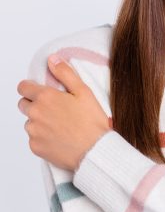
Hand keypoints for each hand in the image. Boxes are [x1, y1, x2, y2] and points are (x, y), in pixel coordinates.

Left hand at [16, 55, 111, 170]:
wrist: (94, 151)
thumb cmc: (92, 122)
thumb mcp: (83, 91)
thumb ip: (65, 73)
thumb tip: (52, 59)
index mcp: (45, 97)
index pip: (23, 87)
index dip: (31, 88)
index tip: (41, 92)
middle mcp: (35, 113)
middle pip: (23, 104)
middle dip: (35, 105)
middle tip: (55, 110)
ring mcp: (33, 131)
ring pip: (30, 122)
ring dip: (39, 122)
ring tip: (60, 126)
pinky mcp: (35, 147)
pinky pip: (34, 139)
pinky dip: (43, 138)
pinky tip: (59, 138)